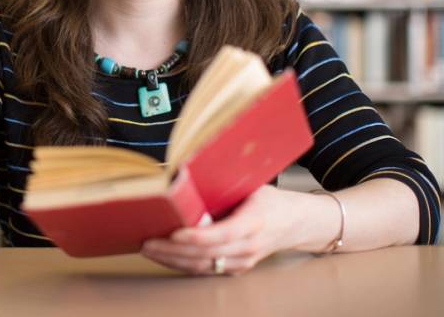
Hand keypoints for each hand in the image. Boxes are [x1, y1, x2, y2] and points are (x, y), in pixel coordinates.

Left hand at [140, 185, 300, 274]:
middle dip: (174, 250)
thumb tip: (186, 172)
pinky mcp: (237, 268)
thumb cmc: (270, 200)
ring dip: (173, 260)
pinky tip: (164, 256)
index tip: (175, 233)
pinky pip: (206, 270)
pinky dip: (182, 264)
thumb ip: (223, 184)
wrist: (295, 223)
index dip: (198, 236)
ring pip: (203, 266)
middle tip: (148, 241)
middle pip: (208, 254)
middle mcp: (249, 245)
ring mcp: (243, 260)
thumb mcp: (251, 185)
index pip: (224, 233)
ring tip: (149, 249)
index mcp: (254, 221)